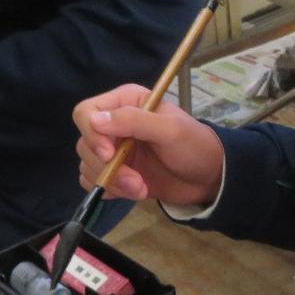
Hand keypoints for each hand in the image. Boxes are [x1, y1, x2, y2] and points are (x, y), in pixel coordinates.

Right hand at [73, 86, 224, 206]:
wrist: (208, 178)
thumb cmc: (194, 146)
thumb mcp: (169, 130)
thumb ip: (133, 121)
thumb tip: (94, 120)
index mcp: (125, 103)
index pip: (86, 112)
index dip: (92, 135)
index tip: (109, 155)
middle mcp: (114, 124)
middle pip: (85, 144)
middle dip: (108, 167)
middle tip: (136, 180)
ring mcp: (113, 150)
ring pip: (88, 165)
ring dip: (112, 182)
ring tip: (140, 188)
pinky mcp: (115, 173)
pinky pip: (93, 181)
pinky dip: (110, 190)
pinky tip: (132, 191)